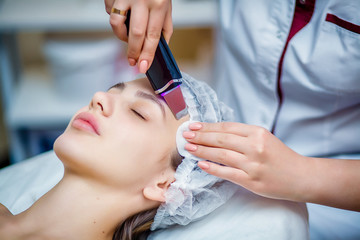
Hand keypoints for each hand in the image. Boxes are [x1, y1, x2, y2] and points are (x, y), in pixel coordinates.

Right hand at [105, 0, 172, 72]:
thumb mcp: (167, 6)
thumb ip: (165, 27)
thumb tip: (160, 48)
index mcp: (159, 4)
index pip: (153, 35)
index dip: (147, 54)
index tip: (143, 66)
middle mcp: (143, 0)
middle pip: (136, 33)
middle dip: (133, 51)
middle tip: (132, 61)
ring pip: (117, 24)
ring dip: (121, 35)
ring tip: (126, 35)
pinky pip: (109, 11)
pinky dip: (115, 16)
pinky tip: (122, 12)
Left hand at [182, 122, 307, 201]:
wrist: (301, 177)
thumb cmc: (281, 157)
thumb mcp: (265, 139)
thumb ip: (244, 136)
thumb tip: (216, 134)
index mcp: (258, 132)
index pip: (227, 127)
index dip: (208, 126)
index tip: (194, 126)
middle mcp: (255, 146)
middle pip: (221, 139)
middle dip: (201, 136)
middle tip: (186, 135)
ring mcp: (253, 164)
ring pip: (221, 154)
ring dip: (202, 150)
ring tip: (189, 147)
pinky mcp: (251, 180)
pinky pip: (227, 173)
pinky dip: (212, 168)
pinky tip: (201, 164)